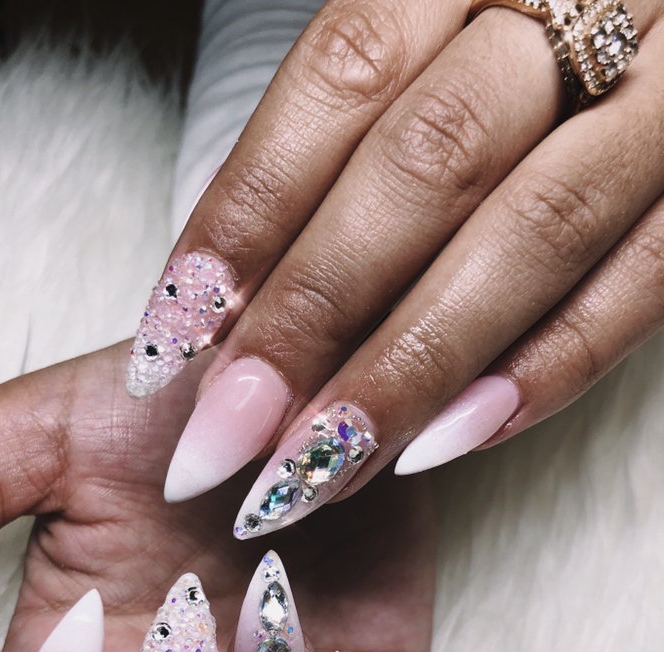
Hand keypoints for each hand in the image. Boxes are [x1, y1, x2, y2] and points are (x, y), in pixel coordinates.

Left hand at [126, 0, 663, 536]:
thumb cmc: (513, 36)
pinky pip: (643, 285)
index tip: (170, 341)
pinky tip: (448, 444)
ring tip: (319, 470)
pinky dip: (546, 371)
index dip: (247, 214)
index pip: (341, 79)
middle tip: (226, 440)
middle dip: (313, 317)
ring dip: (413, 368)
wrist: (658, 11)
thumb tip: (229, 298)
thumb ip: (346, 133)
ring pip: (534, 232)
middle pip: (426, 168)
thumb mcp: (428, 28)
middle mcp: (583, 1)